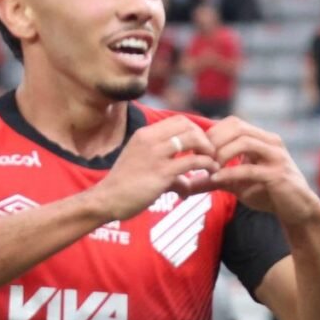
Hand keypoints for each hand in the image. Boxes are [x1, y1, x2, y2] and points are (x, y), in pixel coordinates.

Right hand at [90, 115, 218, 220]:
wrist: (106, 199)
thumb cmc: (123, 186)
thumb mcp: (141, 167)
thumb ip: (166, 169)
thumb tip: (186, 185)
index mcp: (144, 134)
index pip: (178, 121)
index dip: (195, 130)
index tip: (201, 145)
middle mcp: (150, 140)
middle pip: (188, 126)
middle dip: (204, 138)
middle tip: (210, 154)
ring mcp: (156, 155)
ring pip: (193, 140)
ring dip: (208, 150)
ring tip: (213, 163)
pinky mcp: (162, 173)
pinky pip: (193, 162)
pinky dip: (207, 165)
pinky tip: (210, 173)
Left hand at [198, 117, 319, 225]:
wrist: (297, 211)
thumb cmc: (267, 194)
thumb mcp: (237, 185)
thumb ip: (215, 180)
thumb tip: (187, 185)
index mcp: (261, 139)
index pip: (232, 123)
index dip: (211, 133)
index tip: (195, 149)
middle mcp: (270, 142)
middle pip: (237, 127)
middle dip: (214, 140)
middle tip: (198, 156)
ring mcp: (276, 156)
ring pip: (244, 142)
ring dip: (222, 154)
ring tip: (208, 168)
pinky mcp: (278, 174)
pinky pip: (251, 168)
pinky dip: (231, 172)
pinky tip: (217, 179)